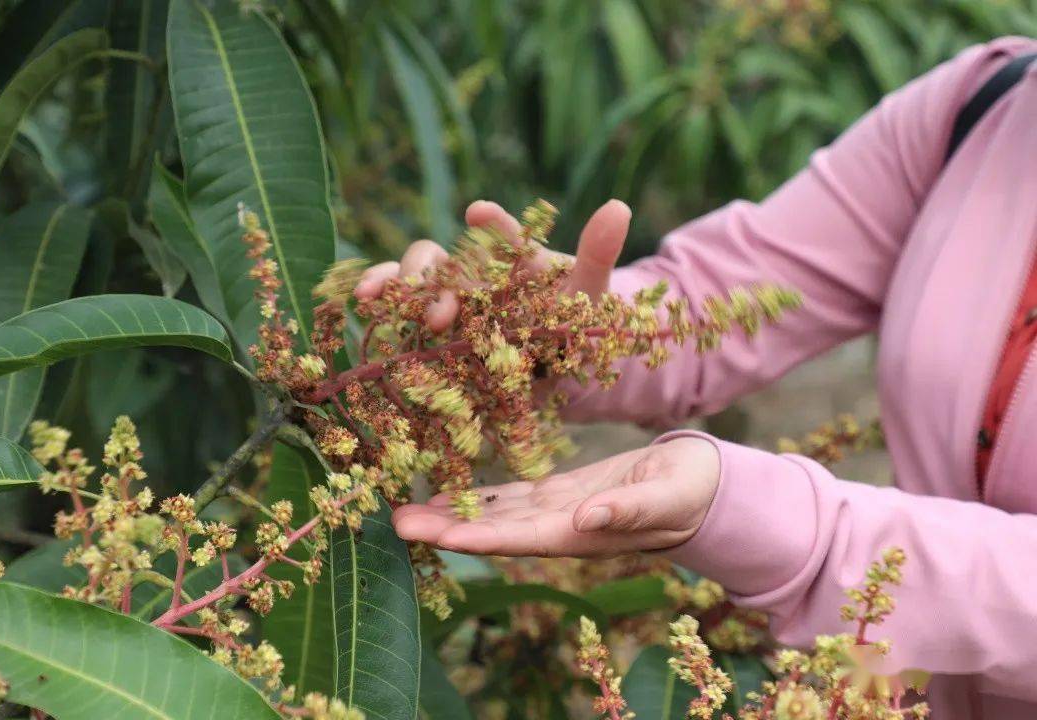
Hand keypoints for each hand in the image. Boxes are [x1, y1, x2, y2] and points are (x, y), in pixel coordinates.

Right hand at [353, 198, 631, 330]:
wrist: (557, 366)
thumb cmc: (573, 321)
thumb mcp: (589, 291)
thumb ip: (597, 253)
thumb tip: (620, 206)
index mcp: (511, 260)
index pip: (502, 237)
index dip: (492, 225)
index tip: (479, 210)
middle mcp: (473, 273)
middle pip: (442, 259)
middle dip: (431, 276)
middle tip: (436, 313)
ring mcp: (449, 300)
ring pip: (411, 280)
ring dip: (391, 283)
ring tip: (372, 297)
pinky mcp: (433, 330)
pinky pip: (399, 313)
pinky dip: (378, 306)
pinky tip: (361, 311)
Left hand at [392, 435, 720, 557]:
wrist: (701, 487)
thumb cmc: (688, 492)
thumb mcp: (664, 497)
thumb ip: (627, 509)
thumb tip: (586, 519)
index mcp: (580, 533)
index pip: (517, 539)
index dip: (474, 537)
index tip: (433, 535)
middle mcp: (558, 528)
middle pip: (492, 531)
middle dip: (444, 529)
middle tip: (394, 522)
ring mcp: (556, 511)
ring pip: (494, 514)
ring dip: (451, 513)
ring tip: (405, 509)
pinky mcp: (559, 492)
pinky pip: (511, 496)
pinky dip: (479, 495)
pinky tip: (448, 491)